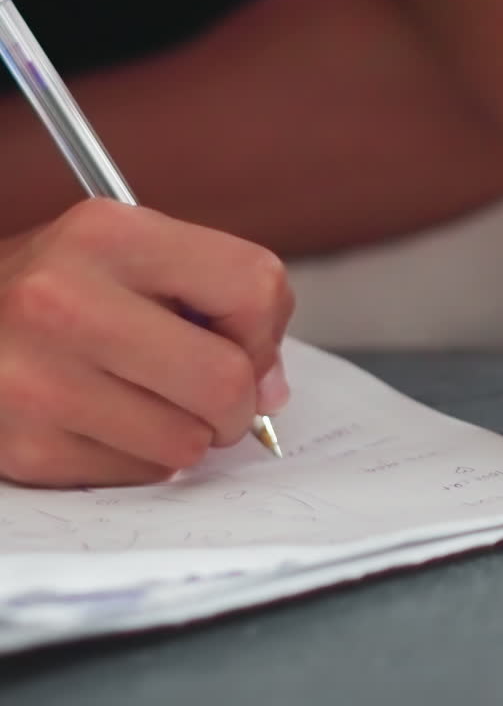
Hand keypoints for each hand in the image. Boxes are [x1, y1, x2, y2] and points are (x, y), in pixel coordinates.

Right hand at [0, 201, 293, 487]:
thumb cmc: (54, 290)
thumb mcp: (124, 253)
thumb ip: (211, 295)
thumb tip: (270, 385)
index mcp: (107, 233)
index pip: (252, 285)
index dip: (263, 326)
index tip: (242, 339)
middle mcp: (64, 299)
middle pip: (224, 379)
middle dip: (238, 400)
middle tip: (216, 395)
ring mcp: (38, 379)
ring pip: (187, 442)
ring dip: (188, 434)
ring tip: (149, 400)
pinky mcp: (26, 449)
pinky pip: (138, 475)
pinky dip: (141, 458)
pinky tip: (106, 420)